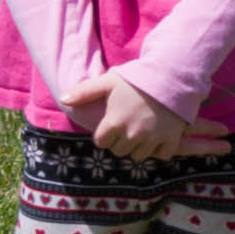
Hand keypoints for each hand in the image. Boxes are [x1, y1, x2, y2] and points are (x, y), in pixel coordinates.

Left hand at [87, 80, 222, 161]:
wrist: (170, 77)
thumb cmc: (136, 79)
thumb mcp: (108, 82)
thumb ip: (84, 92)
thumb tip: (63, 100)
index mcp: (114, 123)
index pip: (101, 143)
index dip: (104, 134)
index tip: (111, 125)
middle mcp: (132, 135)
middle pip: (119, 151)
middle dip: (119, 142)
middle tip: (126, 128)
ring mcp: (152, 139)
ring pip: (138, 156)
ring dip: (137, 147)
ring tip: (140, 133)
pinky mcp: (170, 139)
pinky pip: (162, 155)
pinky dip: (159, 150)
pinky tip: (157, 138)